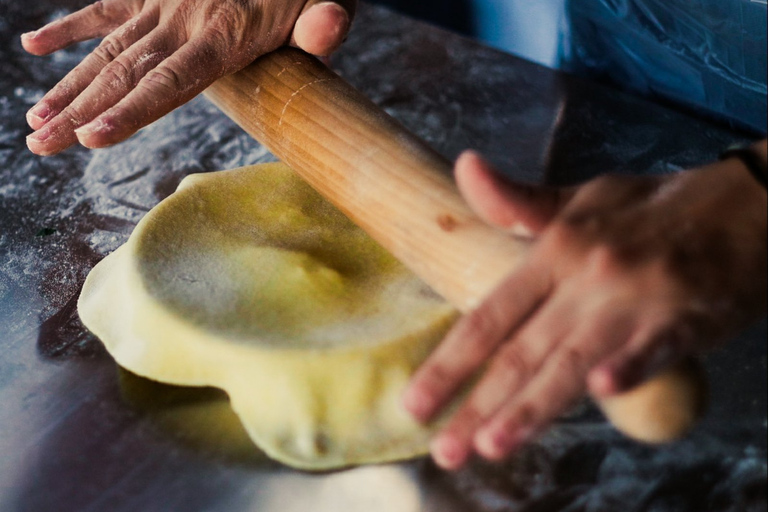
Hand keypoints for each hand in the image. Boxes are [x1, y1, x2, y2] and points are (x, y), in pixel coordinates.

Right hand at [22, 0, 355, 154]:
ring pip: (108, 50)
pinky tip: (33, 44)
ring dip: (69, 85)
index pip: (170, 82)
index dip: (130, 112)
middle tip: (40, 145)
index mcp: (226, 33)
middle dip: (80, 111)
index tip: (90, 139)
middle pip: (125, 73)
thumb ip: (326, 20)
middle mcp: (185, 19)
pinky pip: (107, 8)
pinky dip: (70, 25)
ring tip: (34, 121)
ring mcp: (165, 2)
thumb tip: (327, 32)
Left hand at [403, 146, 767, 469]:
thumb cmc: (653, 207)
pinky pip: (652, 347)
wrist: (744, 203)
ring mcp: (635, 297)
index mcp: (556, 249)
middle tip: (444, 449)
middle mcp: (587, 276)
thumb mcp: (580, 198)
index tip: (416, 402)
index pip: (490, 315)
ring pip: (573, 360)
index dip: (450, 361)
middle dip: (478, 404)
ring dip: (532, 406)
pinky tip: (602, 391)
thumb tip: (464, 166)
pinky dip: (629, 367)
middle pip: (522, 350)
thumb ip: (517, 201)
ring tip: (492, 445)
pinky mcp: (685, 316)